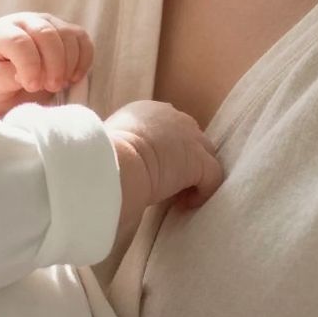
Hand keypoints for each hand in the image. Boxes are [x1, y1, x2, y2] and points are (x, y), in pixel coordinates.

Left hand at [0, 12, 93, 116]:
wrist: (4, 75)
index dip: (29, 66)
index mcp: (0, 31)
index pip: (19, 42)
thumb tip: (22, 75)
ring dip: (68, 64)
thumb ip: (0, 77)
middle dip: (53, 65)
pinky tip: (72, 78)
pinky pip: (82, 40)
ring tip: (57, 85)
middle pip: (47, 34)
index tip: (32, 86)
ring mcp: (48, 22)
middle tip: (51, 87)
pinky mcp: (66, 30)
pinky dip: (83, 61)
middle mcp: (25, 21)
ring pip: (67, 35)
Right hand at [105, 99, 224, 239]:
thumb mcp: (111, 141)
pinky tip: (183, 206)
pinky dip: (202, 193)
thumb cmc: (104, 156)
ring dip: (195, 176)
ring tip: (178, 197)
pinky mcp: (200, 161)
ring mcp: (190, 137)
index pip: (169, 127)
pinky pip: (213, 177)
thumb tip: (119, 160)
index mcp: (149, 111)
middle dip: (185, 160)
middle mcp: (174, 117)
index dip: (167, 150)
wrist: (114, 162)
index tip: (155, 169)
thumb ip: (124, 144)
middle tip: (169, 184)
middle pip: (191, 139)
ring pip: (205, 156)